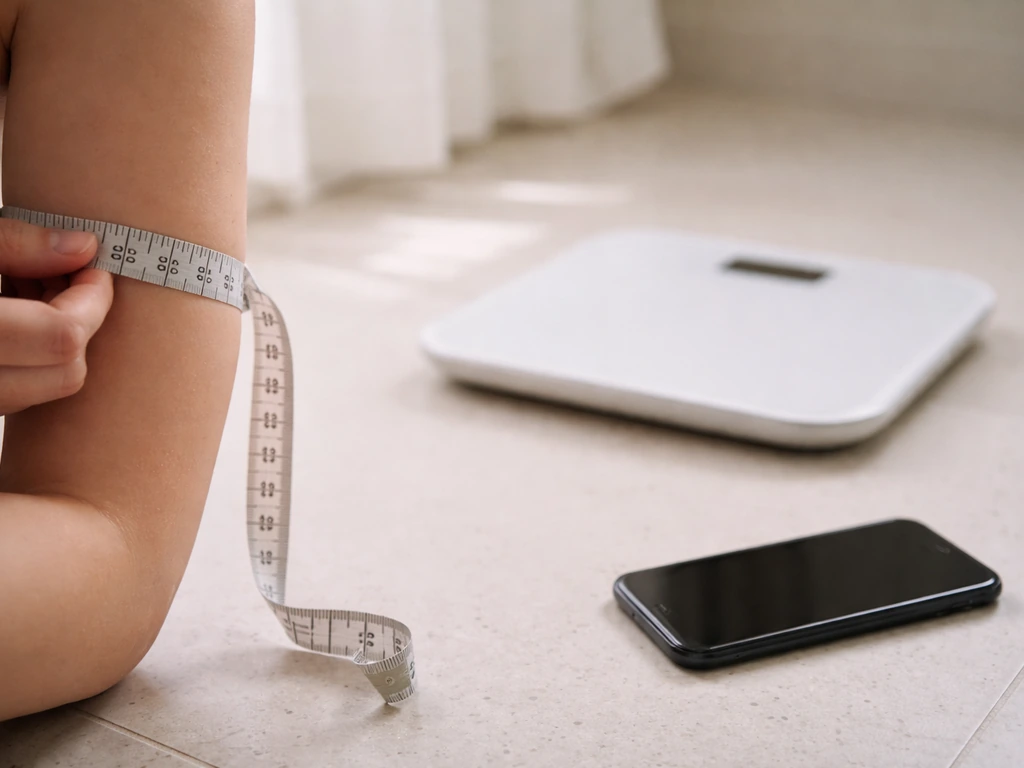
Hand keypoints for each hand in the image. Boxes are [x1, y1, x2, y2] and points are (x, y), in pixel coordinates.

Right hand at [0, 218, 112, 414]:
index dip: (91, 298)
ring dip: (57, 342)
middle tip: (63, 277)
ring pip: (47, 390)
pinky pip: (20, 393)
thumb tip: (84, 246)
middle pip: (68, 373)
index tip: (93, 266)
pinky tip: (16, 312)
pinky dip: (32, 357)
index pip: (63, 336)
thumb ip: (15, 245)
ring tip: (29, 290)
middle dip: (80, 322)